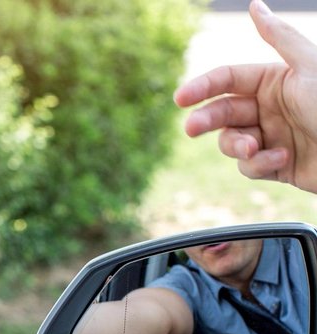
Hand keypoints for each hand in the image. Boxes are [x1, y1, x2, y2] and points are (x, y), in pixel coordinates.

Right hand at [174, 0, 316, 192]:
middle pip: (222, 112)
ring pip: (230, 142)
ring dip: (236, 145)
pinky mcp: (274, 166)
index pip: (227, 80)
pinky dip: (259, 163)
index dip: (202, 87)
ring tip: (253, 147)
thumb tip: (254, 6)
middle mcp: (268, 108)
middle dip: (205, 121)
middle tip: (191, 129)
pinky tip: (282, 159)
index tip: (181, 99)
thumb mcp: (308, 67)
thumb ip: (279, 37)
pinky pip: (249, 166)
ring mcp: (270, 138)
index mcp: (274, 81)